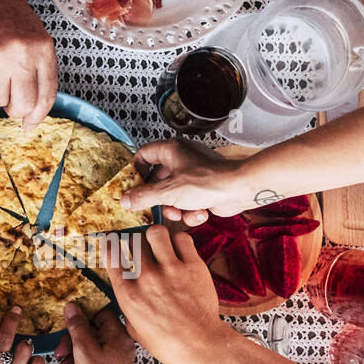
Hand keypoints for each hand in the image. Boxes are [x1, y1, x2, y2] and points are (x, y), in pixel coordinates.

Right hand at [0, 0, 57, 131]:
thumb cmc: (6, 14)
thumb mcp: (35, 38)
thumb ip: (38, 70)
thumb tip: (33, 112)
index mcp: (43, 50)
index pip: (46, 96)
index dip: (37, 116)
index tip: (30, 125)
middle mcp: (23, 54)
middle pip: (22, 104)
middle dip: (13, 108)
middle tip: (6, 97)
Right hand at [51, 304, 135, 363]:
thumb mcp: (83, 351)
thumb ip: (77, 327)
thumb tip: (72, 307)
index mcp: (118, 335)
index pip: (100, 313)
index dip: (82, 316)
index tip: (67, 322)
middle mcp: (119, 344)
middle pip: (91, 332)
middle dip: (71, 343)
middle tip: (60, 352)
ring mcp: (114, 358)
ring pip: (87, 349)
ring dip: (70, 359)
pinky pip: (90, 362)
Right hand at [108, 225, 228, 363]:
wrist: (199, 344)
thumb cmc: (167, 341)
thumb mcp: (134, 328)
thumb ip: (127, 307)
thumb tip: (125, 293)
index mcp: (128, 294)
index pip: (111, 255)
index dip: (109, 243)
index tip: (111, 239)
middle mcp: (147, 278)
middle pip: (134, 240)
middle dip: (136, 241)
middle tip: (143, 247)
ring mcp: (170, 270)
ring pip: (156, 232)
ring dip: (156, 236)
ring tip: (160, 244)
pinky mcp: (193, 267)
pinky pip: (182, 238)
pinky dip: (179, 241)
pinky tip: (179, 251)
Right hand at [122, 140, 254, 225]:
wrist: (239, 190)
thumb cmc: (207, 182)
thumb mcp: (168, 191)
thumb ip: (143, 196)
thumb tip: (125, 200)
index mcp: (171, 150)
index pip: (144, 154)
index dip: (135, 170)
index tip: (129, 186)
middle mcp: (181, 160)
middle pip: (156, 180)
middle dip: (156, 199)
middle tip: (150, 209)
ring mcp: (193, 175)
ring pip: (172, 195)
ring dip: (174, 209)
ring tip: (180, 213)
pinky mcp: (203, 190)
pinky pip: (188, 202)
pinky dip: (191, 211)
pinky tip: (199, 212)